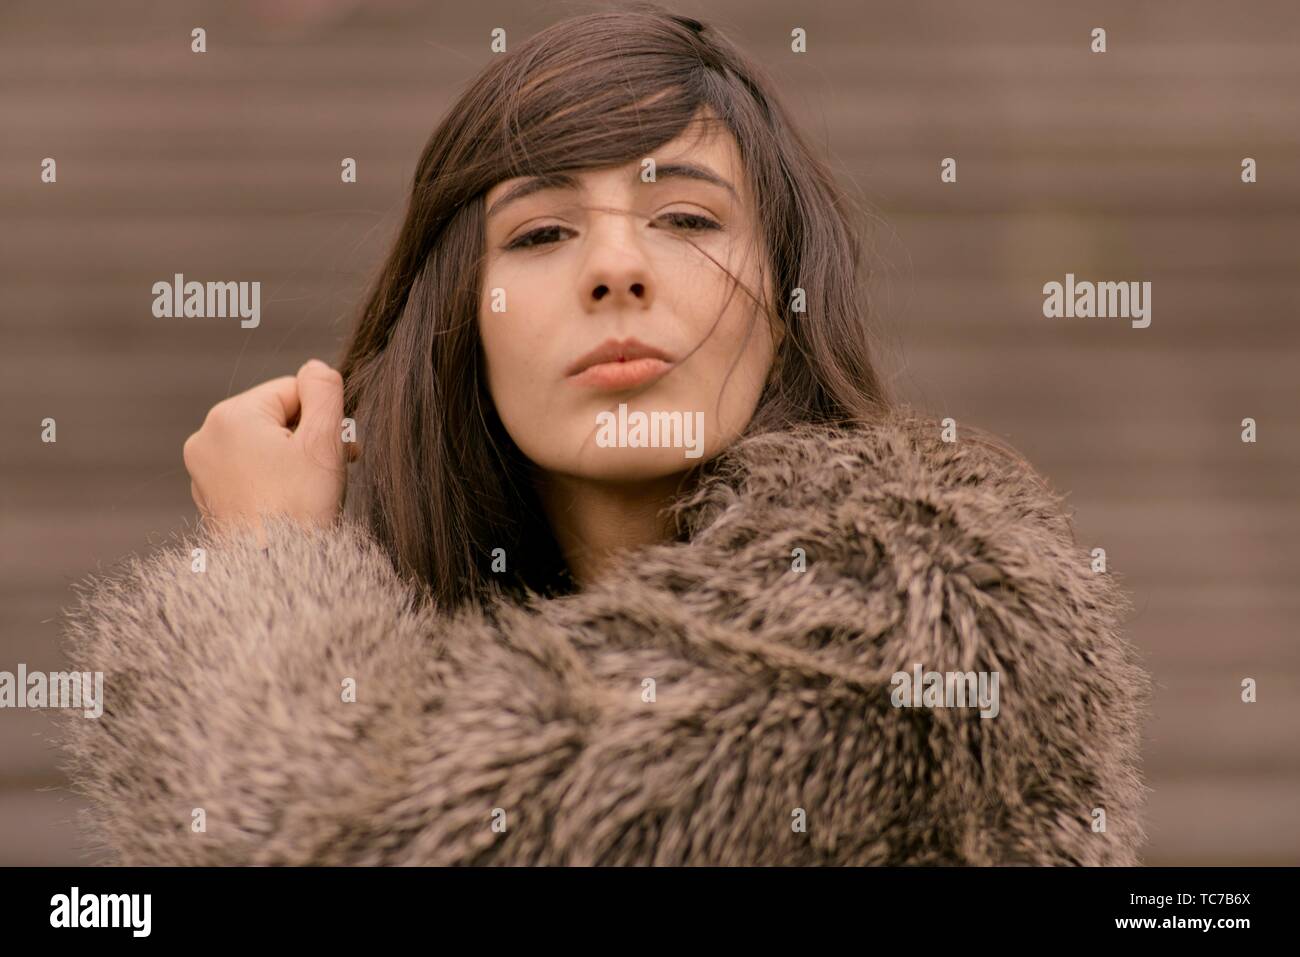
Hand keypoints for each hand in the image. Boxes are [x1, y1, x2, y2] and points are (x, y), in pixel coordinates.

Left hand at [183, 359, 355, 540]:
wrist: (275, 572)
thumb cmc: (300, 508)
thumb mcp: (325, 440)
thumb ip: (325, 390)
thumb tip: (316, 368)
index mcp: (229, 416)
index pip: (292, 390)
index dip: (323, 417)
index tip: (340, 450)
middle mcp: (206, 438)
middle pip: (276, 418)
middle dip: (308, 439)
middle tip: (330, 471)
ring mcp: (203, 471)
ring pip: (264, 446)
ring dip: (294, 461)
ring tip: (310, 491)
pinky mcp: (210, 498)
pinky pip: (250, 473)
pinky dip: (274, 482)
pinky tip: (289, 505)